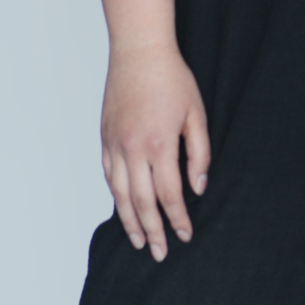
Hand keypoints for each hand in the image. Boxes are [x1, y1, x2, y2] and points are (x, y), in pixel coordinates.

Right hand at [101, 43, 210, 260]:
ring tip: (139, 242)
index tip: (185, 235)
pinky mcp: (105, 137)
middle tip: (160, 253)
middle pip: (142, 202)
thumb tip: (197, 189)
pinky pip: (109, 175)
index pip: (169, 195)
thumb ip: (199, 155)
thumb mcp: (196, 115)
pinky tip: (123, 209)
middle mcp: (133, 149)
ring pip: (120, 194)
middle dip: (153, 231)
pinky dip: (116, 196)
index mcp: (160, 144)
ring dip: (129, 221)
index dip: (178, 219)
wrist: (139, 52)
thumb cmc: (172, 79)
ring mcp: (115, 144)